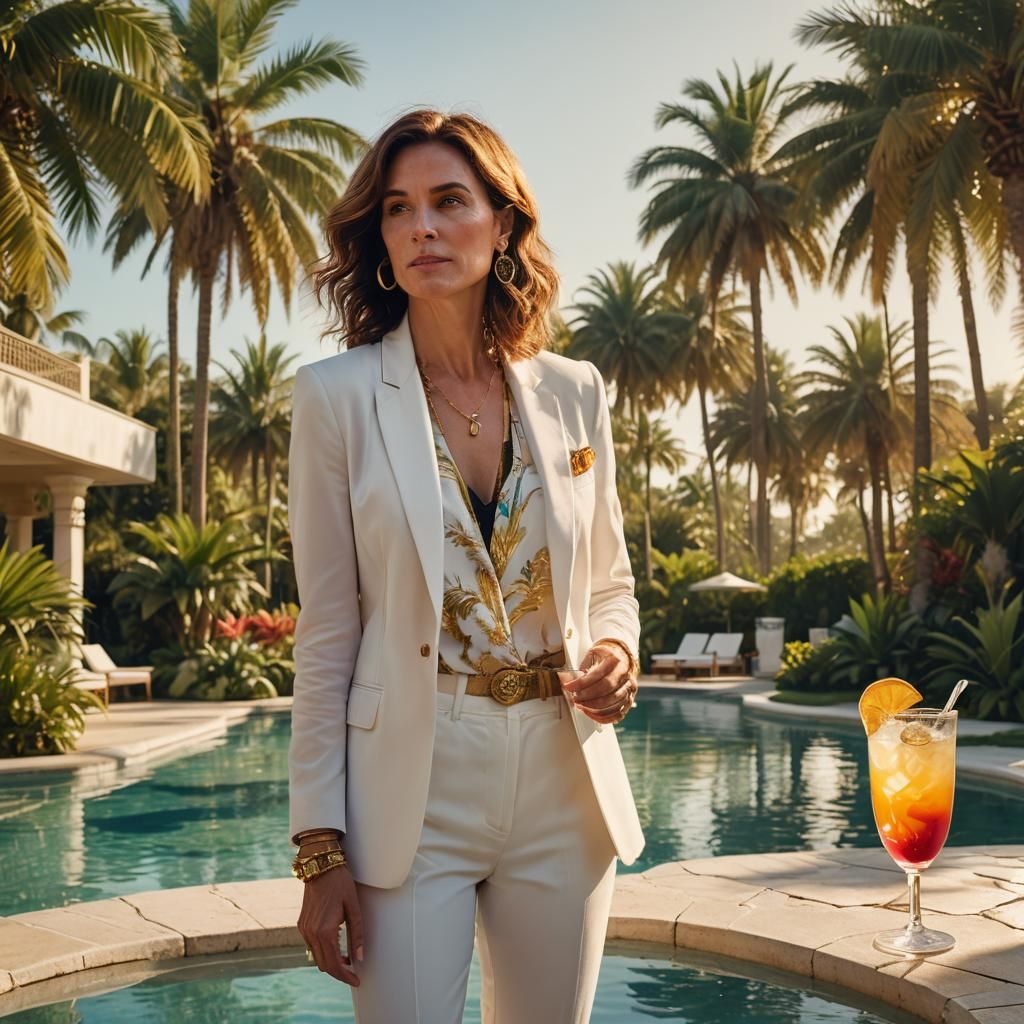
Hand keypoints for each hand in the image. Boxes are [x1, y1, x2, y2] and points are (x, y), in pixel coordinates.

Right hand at [297, 864, 363, 985]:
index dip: (346, 976)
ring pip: (316, 957)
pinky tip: (336, 947)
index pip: (335, 964)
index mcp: (325, 931)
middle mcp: (311, 933)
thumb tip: (359, 958)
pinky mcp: (302, 924)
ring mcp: (304, 929)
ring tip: (347, 961)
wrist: (321, 866)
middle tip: (353, 975)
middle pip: (324, 965)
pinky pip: (312, 946)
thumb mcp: (354, 907)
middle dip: (339, 973)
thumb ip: (357, 934)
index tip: (356, 981)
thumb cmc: (340, 883)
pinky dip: (323, 951)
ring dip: (330, 962)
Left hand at [561, 643, 635, 723]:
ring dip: (593, 708)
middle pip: (606, 690)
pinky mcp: (629, 700)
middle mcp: (625, 675)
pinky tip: (591, 714)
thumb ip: (583, 666)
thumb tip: (567, 678)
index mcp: (616, 660)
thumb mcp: (594, 653)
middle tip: (575, 698)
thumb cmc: (606, 655)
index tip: (569, 687)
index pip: (598, 675)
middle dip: (587, 697)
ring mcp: (629, 688)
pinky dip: (603, 717)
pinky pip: (617, 714)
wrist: (622, 656)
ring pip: (613, 704)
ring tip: (580, 706)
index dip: (581, 683)